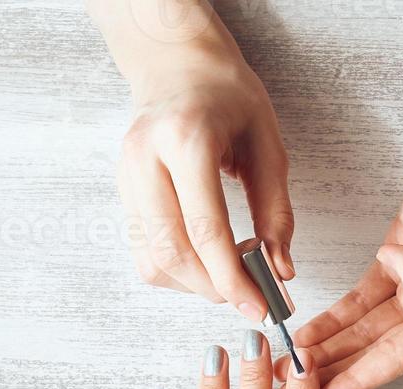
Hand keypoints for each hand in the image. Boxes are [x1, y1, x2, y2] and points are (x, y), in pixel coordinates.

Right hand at [93, 0, 293, 313]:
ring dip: (195, 285)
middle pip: (173, 253)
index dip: (233, 278)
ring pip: (153, 261)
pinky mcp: (121, 193)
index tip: (260, 307)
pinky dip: (177, 272)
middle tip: (251, 296)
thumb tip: (280, 271)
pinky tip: (205, 262)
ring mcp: (126, 177)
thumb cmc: (228, 99)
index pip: (205, 230)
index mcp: (186, 140)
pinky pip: (143, 252)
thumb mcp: (268, 146)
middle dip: (215, 288)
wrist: (178, 67)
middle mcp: (146, 158)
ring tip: (230, 275)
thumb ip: (276, 212)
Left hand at [276, 102, 402, 388]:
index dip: (358, 381)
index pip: (400, 357)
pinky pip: (360, 300)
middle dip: (334, 373)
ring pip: (364, 330)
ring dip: (327, 349)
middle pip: (377, 352)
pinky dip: (334, 317)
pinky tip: (307, 333)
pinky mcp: (399, 261)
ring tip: (289, 368)